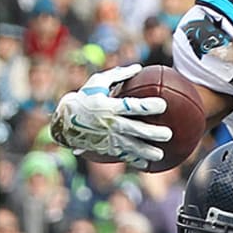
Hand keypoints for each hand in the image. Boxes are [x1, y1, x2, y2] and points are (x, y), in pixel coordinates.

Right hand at [49, 64, 174, 169]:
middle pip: (135, 129)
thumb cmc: (84, 98)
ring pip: (131, 147)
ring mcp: (108, 138)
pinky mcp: (106, 148)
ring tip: (160, 155)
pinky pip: (123, 156)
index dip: (147, 106)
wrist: (65, 121)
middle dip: (152, 133)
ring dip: (146, 152)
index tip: (163, 105)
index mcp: (109, 106)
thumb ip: (119, 75)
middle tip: (168, 134)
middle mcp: (110, 123)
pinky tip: (147, 165)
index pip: (131, 106)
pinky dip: (135, 161)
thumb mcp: (97, 82)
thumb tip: (139, 67)